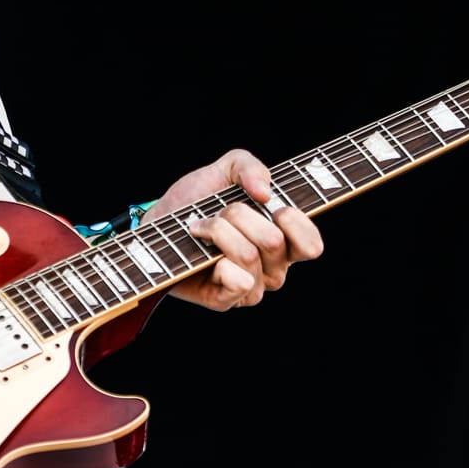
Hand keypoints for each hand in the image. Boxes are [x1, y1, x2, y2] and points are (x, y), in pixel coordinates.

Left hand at [154, 148, 322, 312]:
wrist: (157, 221)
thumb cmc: (197, 200)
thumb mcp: (226, 168)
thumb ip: (250, 166)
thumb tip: (265, 193)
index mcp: (284, 242)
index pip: (312, 245)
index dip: (296, 222)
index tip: (273, 206)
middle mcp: (273, 269)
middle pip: (274, 241)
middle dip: (239, 215)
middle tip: (220, 211)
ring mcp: (250, 288)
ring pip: (249, 255)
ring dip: (219, 231)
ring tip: (202, 228)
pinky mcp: (225, 301)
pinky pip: (239, 281)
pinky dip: (218, 258)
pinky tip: (203, 252)